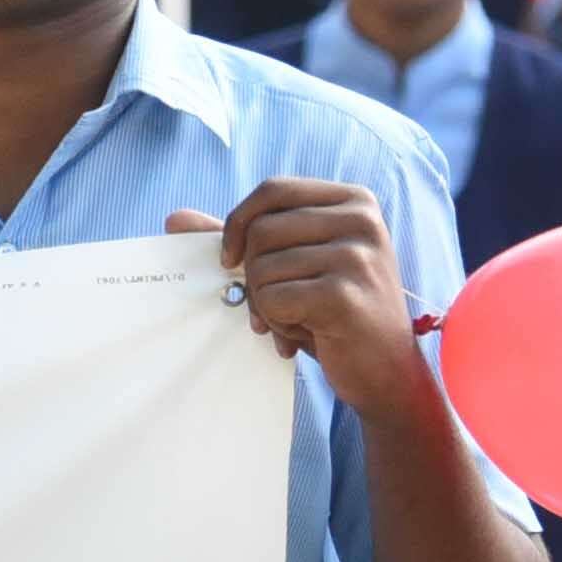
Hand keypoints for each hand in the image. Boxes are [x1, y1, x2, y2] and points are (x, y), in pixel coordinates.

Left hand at [168, 178, 425, 413]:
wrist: (386, 371)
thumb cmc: (336, 313)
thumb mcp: (295, 265)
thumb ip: (242, 237)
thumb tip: (175, 218)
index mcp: (353, 200)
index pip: (273, 190)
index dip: (239, 223)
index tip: (229, 260)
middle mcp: (362, 220)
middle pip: (261, 231)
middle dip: (253, 276)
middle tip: (275, 306)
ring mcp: (358, 256)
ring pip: (262, 269)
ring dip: (267, 305)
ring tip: (298, 321)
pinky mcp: (345, 295)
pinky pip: (273, 300)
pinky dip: (277, 323)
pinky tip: (304, 335)